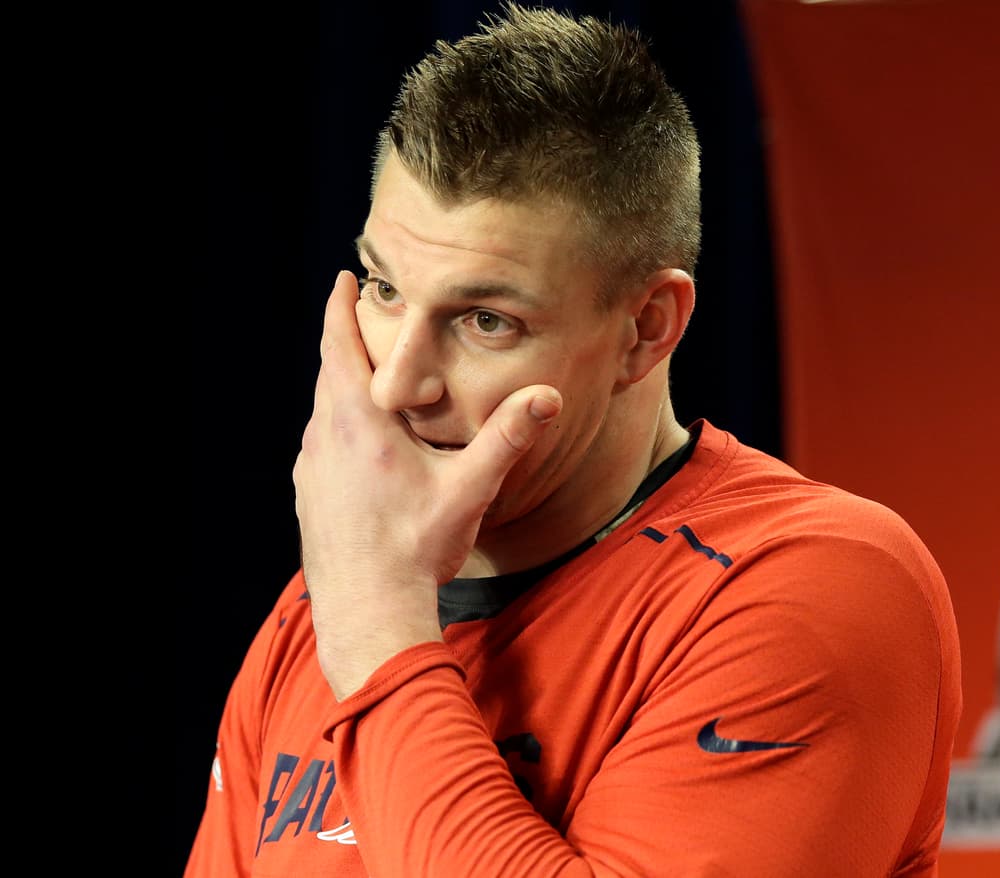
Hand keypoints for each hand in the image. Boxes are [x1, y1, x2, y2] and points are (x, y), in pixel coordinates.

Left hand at [293, 271, 561, 698]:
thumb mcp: (470, 490)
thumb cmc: (416, 549)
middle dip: (346, 340)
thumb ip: (508, 439)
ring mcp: (311, 470)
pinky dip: (339, 427)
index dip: (340, 307)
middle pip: (329, 373)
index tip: (343, 277)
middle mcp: (324, 439)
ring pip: (323, 412)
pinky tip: (363, 446)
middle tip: (363, 316)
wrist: (367, 611)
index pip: (340, 345)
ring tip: (368, 379)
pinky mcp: (310, 497)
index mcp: (358, 424)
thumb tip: (549, 396)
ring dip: (342, 388)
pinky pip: (321, 445)